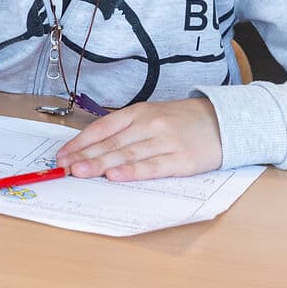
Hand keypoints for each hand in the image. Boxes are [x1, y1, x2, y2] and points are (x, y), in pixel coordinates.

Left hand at [54, 97, 222, 181]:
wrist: (225, 121)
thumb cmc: (183, 121)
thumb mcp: (152, 116)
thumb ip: (127, 130)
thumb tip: (94, 148)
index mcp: (139, 112)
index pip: (102, 127)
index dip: (80, 142)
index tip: (61, 155)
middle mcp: (150, 124)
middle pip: (111, 142)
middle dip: (84, 156)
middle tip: (63, 168)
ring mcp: (166, 141)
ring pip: (127, 154)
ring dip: (100, 164)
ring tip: (80, 172)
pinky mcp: (183, 160)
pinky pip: (152, 166)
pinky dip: (132, 172)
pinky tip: (115, 176)